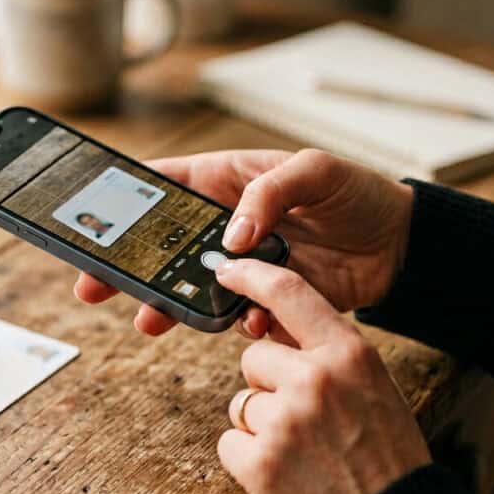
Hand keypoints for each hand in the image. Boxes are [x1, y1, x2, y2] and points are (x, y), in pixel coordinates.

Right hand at [74, 149, 413, 336]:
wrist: (401, 246)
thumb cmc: (359, 193)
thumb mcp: (317, 171)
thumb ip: (270, 194)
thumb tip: (232, 237)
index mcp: (230, 181)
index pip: (166, 186)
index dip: (126, 201)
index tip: (92, 219)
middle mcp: (228, 223)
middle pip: (162, 244)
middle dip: (127, 266)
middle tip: (93, 284)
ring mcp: (244, 264)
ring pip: (189, 285)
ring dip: (167, 304)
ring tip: (148, 320)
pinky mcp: (266, 297)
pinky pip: (234, 314)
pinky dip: (232, 322)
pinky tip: (248, 321)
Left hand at [215, 258, 430, 493]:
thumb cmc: (387, 457)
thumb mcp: (374, 388)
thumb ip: (328, 357)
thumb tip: (274, 334)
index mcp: (349, 354)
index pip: (289, 293)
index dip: (252, 275)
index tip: (227, 268)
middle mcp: (314, 379)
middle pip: (252, 358)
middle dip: (267, 385)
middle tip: (304, 421)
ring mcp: (284, 421)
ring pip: (240, 404)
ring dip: (260, 428)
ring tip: (303, 454)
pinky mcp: (259, 464)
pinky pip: (230, 444)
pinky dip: (249, 462)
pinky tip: (285, 476)